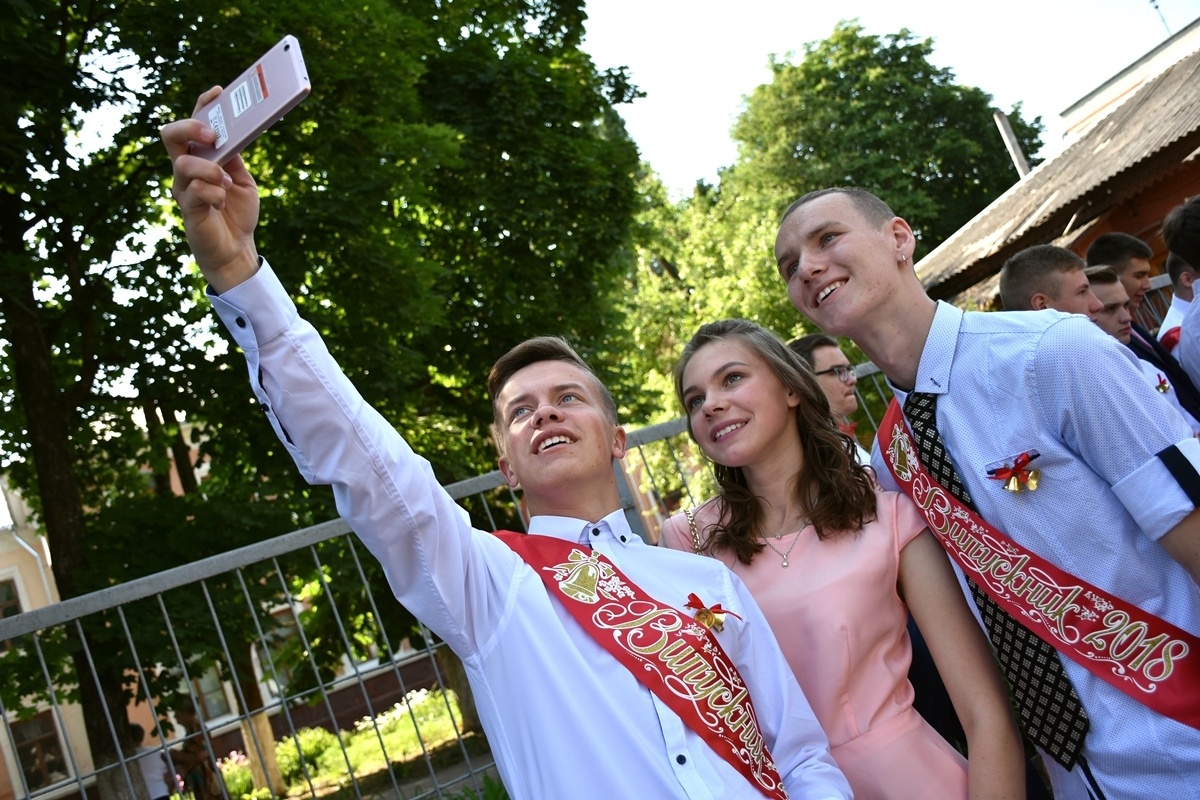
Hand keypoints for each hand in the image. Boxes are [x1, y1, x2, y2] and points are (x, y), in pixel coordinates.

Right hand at [160, 86, 260, 292]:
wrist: (237, 249)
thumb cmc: (237, 213)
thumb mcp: (243, 180)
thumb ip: (235, 158)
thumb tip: (235, 133)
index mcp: (200, 158)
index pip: (193, 124)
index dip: (202, 106)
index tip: (217, 92)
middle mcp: (186, 169)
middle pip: (171, 135)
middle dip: (190, 128)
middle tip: (211, 135)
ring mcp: (184, 189)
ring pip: (183, 164)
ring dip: (209, 169)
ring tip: (226, 181)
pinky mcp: (188, 209)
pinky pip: (195, 192)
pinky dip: (213, 193)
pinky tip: (222, 203)